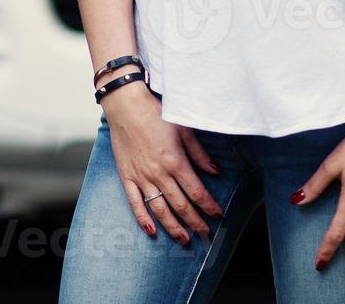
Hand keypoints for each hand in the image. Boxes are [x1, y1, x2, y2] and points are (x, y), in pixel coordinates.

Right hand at [100, 84, 226, 246]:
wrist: (126, 106)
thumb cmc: (156, 114)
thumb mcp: (184, 129)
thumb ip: (199, 154)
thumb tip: (216, 171)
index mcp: (175, 161)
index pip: (196, 191)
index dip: (208, 205)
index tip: (218, 215)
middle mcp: (158, 173)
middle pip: (180, 205)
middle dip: (195, 221)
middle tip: (206, 234)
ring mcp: (141, 177)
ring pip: (159, 209)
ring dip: (173, 227)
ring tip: (185, 239)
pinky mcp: (126, 177)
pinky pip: (135, 203)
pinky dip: (143, 219)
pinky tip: (152, 231)